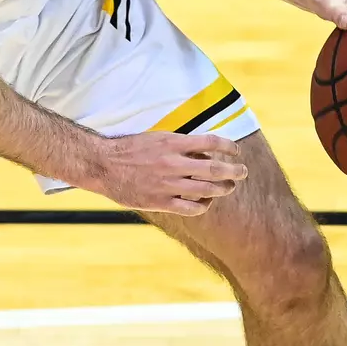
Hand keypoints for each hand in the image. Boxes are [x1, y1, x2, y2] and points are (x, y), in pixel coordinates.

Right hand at [83, 132, 246, 216]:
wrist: (103, 165)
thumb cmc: (130, 149)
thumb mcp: (157, 138)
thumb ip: (181, 145)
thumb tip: (206, 152)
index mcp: (173, 142)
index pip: (211, 142)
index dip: (229, 146)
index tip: (237, 150)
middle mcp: (173, 162)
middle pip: (214, 168)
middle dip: (233, 171)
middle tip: (243, 172)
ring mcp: (167, 183)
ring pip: (205, 189)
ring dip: (222, 188)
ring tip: (229, 187)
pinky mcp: (160, 201)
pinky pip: (190, 207)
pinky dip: (203, 205)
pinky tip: (206, 202)